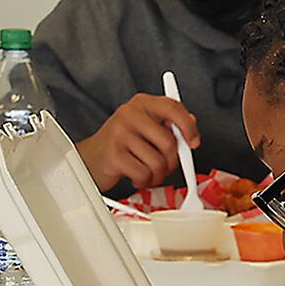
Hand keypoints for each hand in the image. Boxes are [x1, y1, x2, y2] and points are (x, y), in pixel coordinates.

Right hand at [76, 93, 200, 192]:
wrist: (91, 159)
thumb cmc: (123, 145)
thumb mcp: (146, 129)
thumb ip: (169, 125)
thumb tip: (192, 122)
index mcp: (142, 104)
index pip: (172, 107)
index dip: (189, 126)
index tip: (194, 143)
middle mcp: (130, 114)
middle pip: (169, 143)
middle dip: (171, 162)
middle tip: (162, 166)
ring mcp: (120, 132)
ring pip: (158, 162)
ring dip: (157, 175)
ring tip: (146, 171)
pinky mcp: (114, 153)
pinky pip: (144, 174)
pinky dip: (144, 181)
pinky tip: (135, 176)